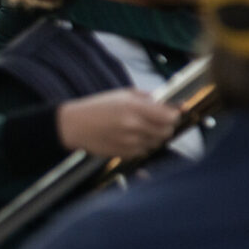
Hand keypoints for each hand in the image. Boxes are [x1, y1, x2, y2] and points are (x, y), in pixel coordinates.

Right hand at [56, 89, 179, 160]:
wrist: (73, 125)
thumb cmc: (98, 107)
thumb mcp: (123, 94)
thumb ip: (148, 98)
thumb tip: (171, 103)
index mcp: (134, 108)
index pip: (169, 117)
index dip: (174, 115)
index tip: (173, 113)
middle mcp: (133, 126)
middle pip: (167, 131)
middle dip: (167, 126)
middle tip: (161, 121)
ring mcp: (129, 142)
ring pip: (157, 142)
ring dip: (155, 136)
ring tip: (143, 128)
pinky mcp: (124, 154)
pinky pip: (145, 151)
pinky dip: (144, 145)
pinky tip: (133, 137)